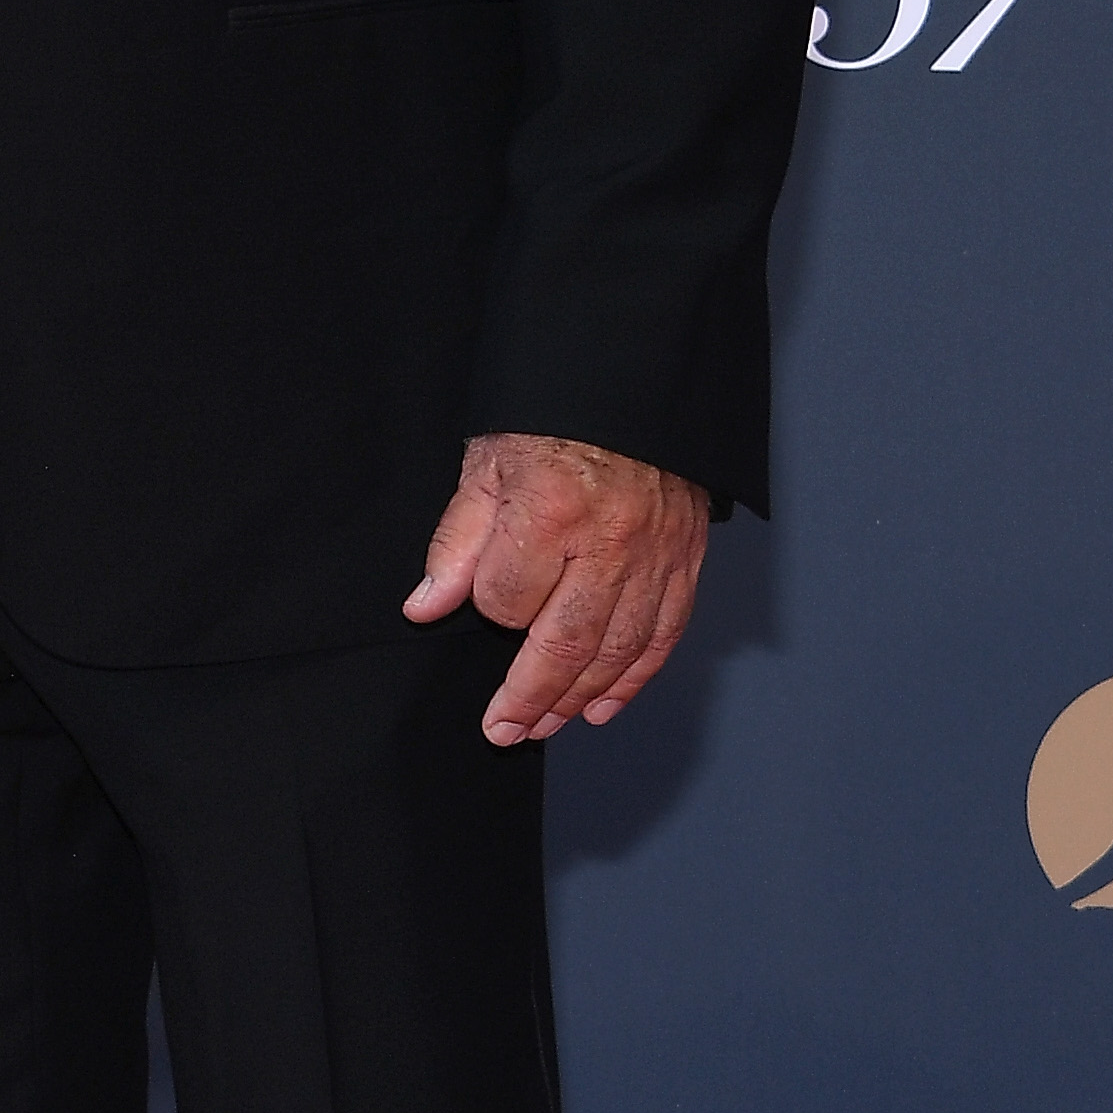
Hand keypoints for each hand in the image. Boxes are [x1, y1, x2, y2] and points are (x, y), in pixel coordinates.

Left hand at [405, 432, 710, 746]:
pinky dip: (634, 677)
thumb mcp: (488, 467)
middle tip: (506, 731)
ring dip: (579, 697)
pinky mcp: (686, 559)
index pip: (507, 600)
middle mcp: (609, 542)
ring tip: (547, 725)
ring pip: (617, 649)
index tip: (482, 608)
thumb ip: (458, 542)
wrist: (633, 382)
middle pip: (565, 643)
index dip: (489, 612)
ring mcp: (655, 555)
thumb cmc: (555, 420)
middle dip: (531, 698)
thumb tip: (426, 605)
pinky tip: (604, 704)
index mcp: (551, 512)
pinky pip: (662, 634)